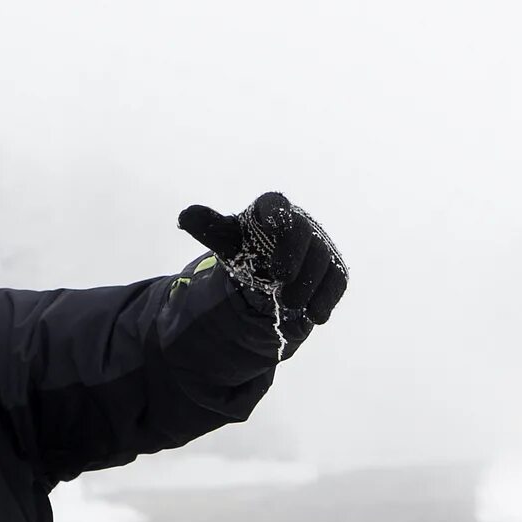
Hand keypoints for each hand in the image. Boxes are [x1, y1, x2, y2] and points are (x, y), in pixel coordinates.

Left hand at [178, 192, 346, 350]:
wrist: (269, 278)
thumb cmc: (247, 252)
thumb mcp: (226, 242)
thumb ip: (208, 228)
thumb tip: (185, 216)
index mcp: (271, 211)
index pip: (275, 205)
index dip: (275, 212)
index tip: (270, 224)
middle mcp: (300, 224)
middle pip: (302, 233)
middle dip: (294, 256)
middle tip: (280, 279)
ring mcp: (319, 247)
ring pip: (322, 260)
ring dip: (307, 284)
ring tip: (289, 304)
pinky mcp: (332, 270)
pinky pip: (336, 281)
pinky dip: (325, 299)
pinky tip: (314, 315)